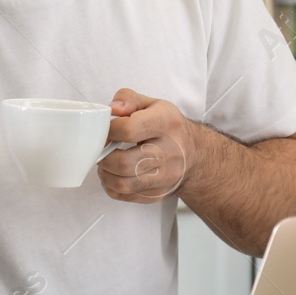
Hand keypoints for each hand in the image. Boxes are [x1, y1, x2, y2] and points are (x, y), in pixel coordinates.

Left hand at [97, 88, 195, 202]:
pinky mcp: (158, 193)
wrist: (193, 154)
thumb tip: (113, 108)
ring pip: (123, 184)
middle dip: (104, 157)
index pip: (128, 130)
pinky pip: (126, 195)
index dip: (109, 131)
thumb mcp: (152, 104)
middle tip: (102, 151)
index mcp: (166, 124)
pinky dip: (112, 187)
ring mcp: (165, 177)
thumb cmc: (168, 127)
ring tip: (106, 163)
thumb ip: (128, 99)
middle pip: (124, 163)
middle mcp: (169, 152)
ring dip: (105, 174)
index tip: (106, 131)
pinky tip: (114, 175)